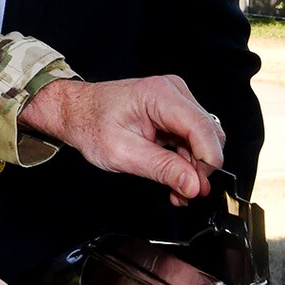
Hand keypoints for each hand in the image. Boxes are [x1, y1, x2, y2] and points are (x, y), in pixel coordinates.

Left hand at [21, 75, 224, 205]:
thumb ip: (162, 168)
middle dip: (200, 168)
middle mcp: (173, 92)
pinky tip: (175, 177)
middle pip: (208, 134)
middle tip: (185, 193)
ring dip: (194, 168)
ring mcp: (176, 99)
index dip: (207, 162)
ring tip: (177, 190)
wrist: (76, 112)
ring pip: (203, 139)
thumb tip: (193, 185)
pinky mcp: (174, 110)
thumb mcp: (123, 153)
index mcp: (160, 95)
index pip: (203, 129)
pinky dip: (187, 160)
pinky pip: (192, 138)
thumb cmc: (90, 124)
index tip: (198, 187)